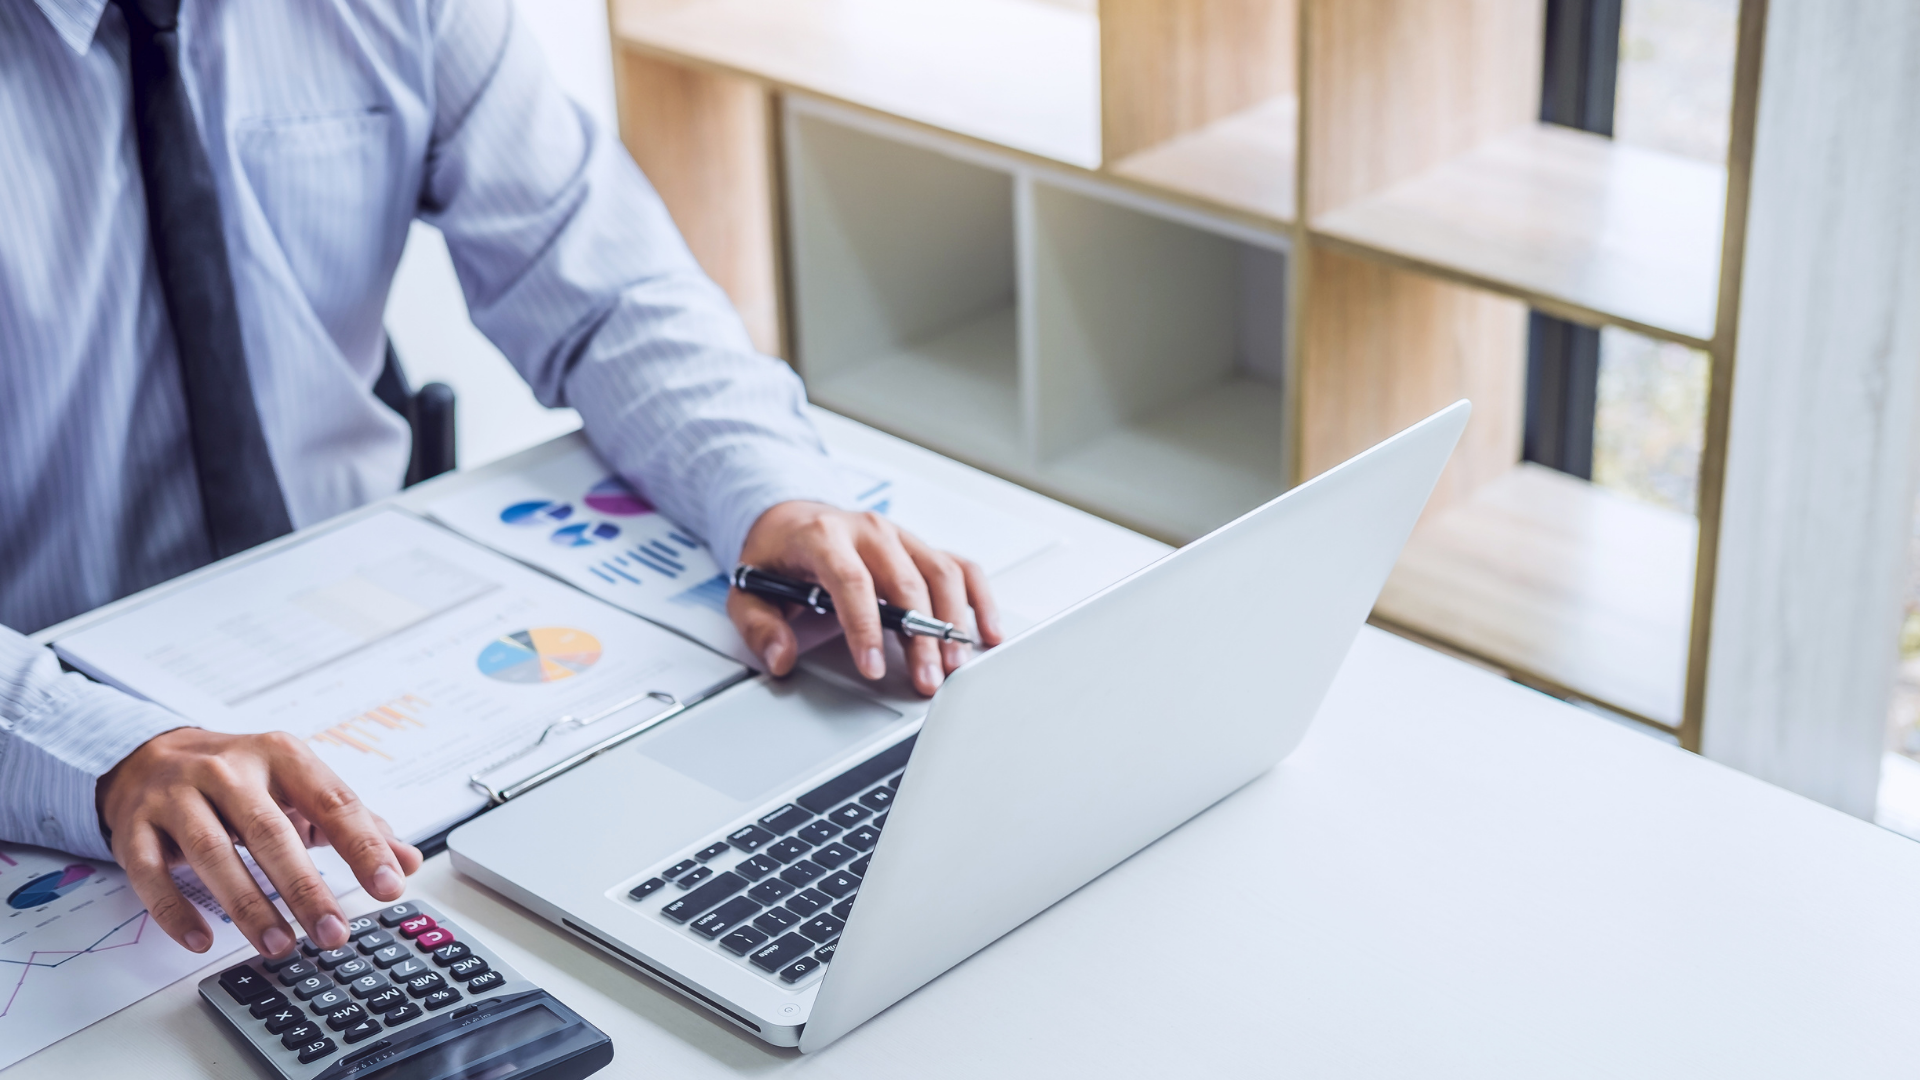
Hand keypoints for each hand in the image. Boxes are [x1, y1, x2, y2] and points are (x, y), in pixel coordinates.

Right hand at [97, 728, 422, 955]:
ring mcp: (176, 795)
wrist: (152, 755)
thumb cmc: (242, 779)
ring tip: (278, 945)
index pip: (332, 802)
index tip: (391, 886)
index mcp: (281, 755)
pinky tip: (202, 940)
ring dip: (247, 904)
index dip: (364, 847)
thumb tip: (408, 861)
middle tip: (333, 934)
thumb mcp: (299, 787)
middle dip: (305, 888)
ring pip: (212, 853)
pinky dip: (175, 909)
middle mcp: (227, 769)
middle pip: (271, 832)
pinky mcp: (134, 826)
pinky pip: (151, 872)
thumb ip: (354, 823)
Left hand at [728, 502, 1002, 695]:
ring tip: (955, 665)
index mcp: (822, 536)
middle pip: (905, 583)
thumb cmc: (777, 556)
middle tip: (926, 680)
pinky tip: (987, 631)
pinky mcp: (920, 547)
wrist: (793, 519)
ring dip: (952, 622)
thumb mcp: (748, 590)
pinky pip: (960, 568)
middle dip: (920, 637)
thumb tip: (781, 658)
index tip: (874, 667)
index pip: (851, 580)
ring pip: (940, 574)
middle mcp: (868, 530)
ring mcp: (900, 537)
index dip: (865, 626)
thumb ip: (760, 627)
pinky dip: (978, 599)